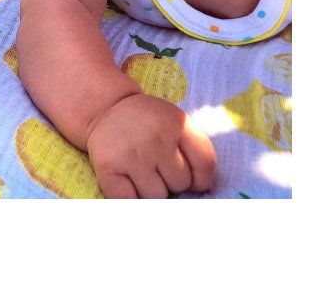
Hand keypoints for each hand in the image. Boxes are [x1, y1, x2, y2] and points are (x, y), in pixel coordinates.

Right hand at [86, 93, 215, 198]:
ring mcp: (131, 154)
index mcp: (178, 122)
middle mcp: (156, 137)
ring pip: (157, 197)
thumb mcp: (176, 122)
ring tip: (142, 172)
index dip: (202, 179)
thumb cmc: (149, 123)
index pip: (205, 164)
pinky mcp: (107, 168)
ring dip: (152, 191)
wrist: (106, 109)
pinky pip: (129, 203)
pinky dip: (131, 199)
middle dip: (172, 181)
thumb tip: (201, 194)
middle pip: (181, 184)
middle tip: (158, 165)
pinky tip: (128, 184)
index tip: (193, 180)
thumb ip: (196, 151)